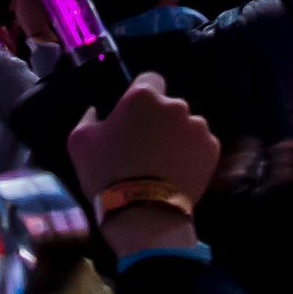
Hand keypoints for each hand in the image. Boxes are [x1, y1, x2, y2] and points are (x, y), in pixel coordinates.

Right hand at [65, 71, 220, 212]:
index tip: (133, 117)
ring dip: (176, 136)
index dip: (141, 97)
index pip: (149, 79)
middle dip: (159, 119)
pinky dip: (191, 154)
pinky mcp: (212, 150)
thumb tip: (96, 111)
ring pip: (185, 125)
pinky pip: (200, 145)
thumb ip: (88, 117)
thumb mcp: (80, 143)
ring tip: (162, 164)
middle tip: (145, 146)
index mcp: (143, 96)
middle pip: (168, 106)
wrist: (144, 214)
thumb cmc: (107, 174)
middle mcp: (175, 105)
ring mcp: (198, 127)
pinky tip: (177, 172)